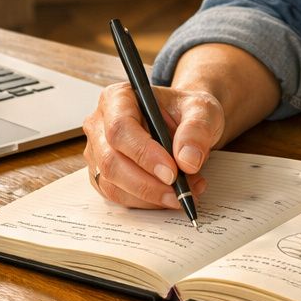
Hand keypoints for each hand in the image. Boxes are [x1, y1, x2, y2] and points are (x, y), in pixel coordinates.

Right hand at [81, 82, 221, 208]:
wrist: (185, 124)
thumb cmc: (187, 112)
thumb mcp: (202, 110)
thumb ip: (197, 130)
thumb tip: (187, 160)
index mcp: (118, 98)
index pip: (120, 128)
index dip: (144, 154)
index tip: (172, 172)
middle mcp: (101, 124)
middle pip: (111, 160)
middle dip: (148, 184)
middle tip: (180, 191)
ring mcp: (98, 152)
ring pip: (112, 184)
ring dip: (151, 196)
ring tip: (185, 191)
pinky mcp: (103, 175)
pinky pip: (118, 197)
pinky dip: (147, 202)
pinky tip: (171, 195)